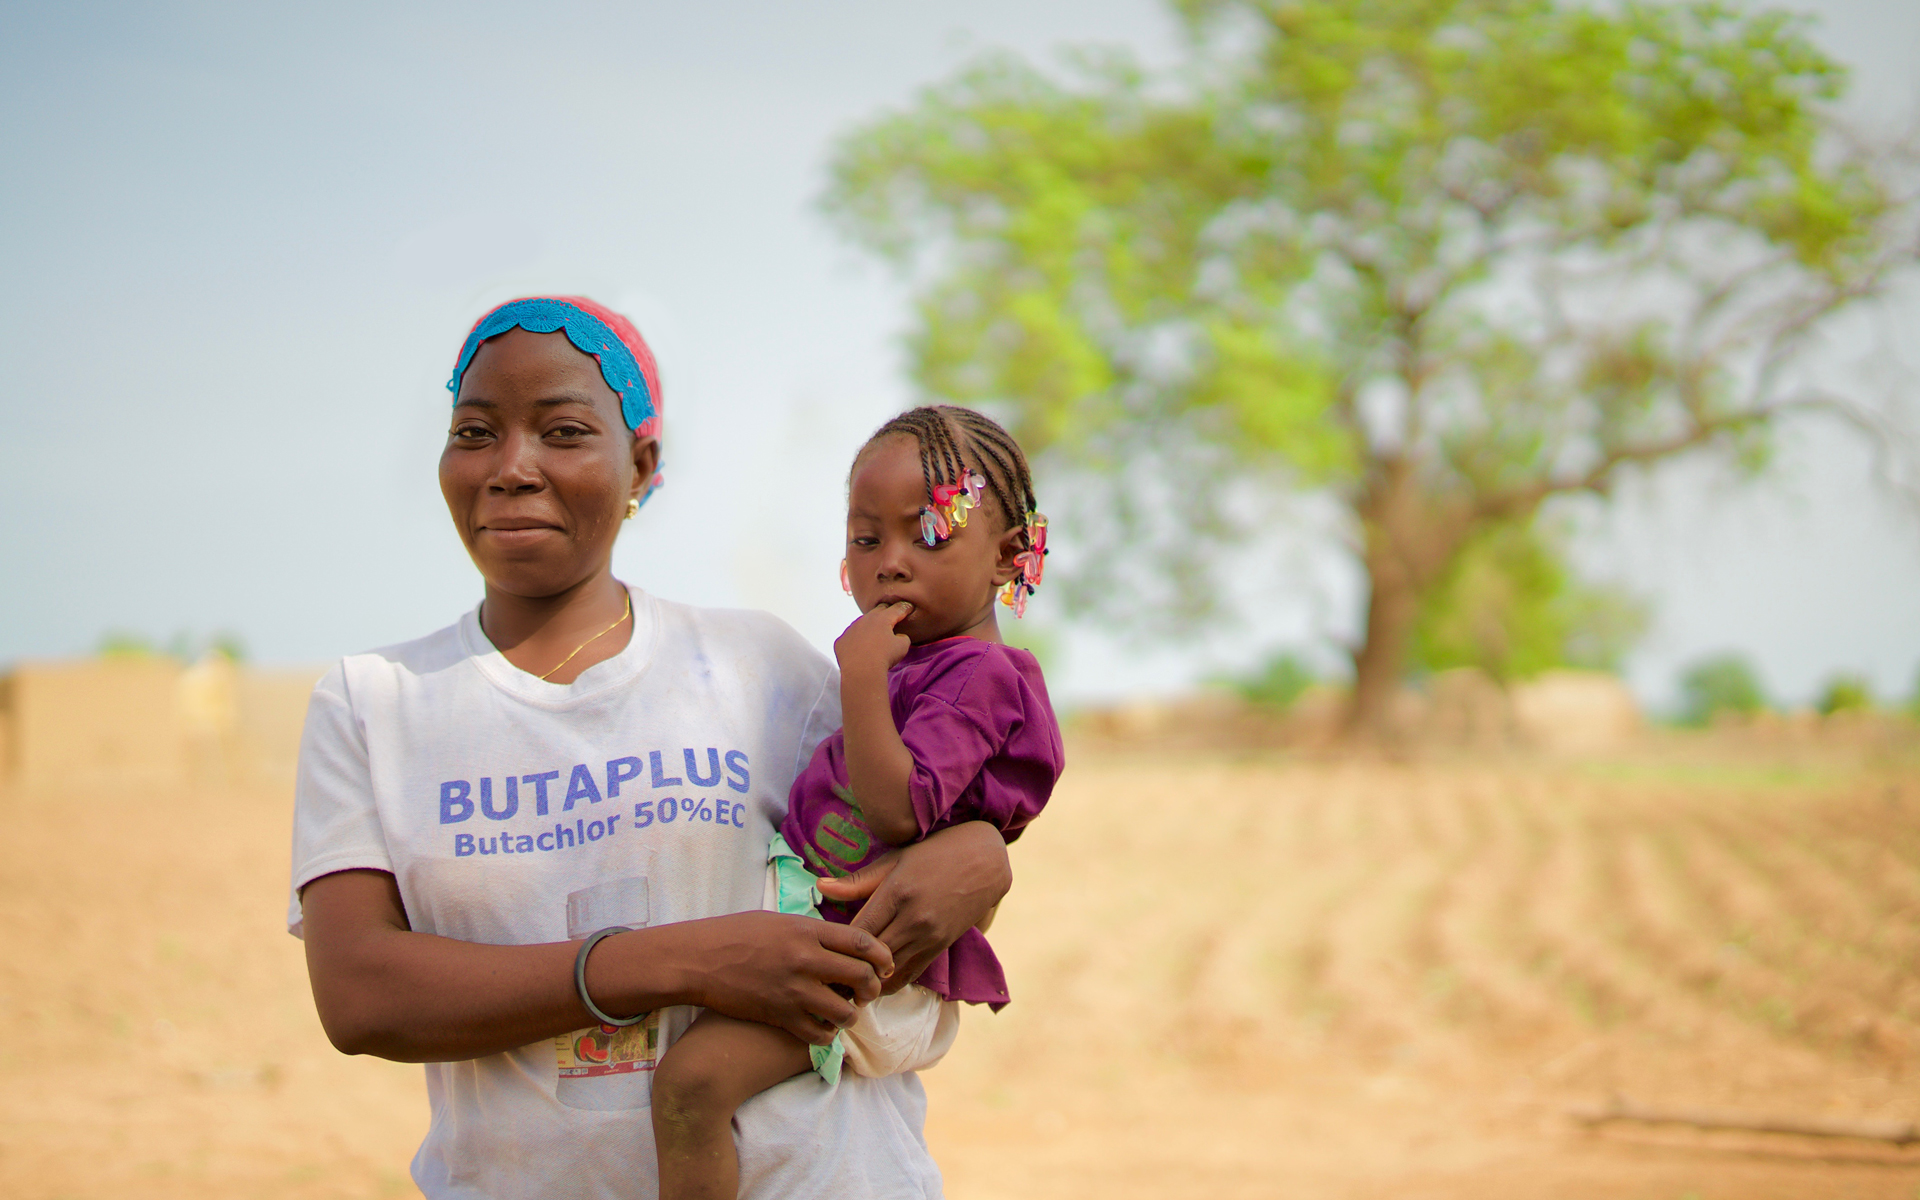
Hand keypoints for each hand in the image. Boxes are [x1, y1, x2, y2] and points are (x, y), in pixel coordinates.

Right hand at [664, 911, 893, 1044]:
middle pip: (862, 976)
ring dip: (851, 1015)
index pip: (863, 942)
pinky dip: (827, 1034)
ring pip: (845, 1011)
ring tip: (844, 1012)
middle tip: (868, 992)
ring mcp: (793, 990)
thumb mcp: (777, 921)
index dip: (882, 956)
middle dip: (873, 988)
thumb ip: (811, 932)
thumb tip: (839, 942)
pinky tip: (822, 1028)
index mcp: (807, 930)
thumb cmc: (734, 935)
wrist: (698, 960)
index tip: (885, 965)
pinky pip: (819, 1034)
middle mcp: (805, 959)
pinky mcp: (779, 1015)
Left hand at [816, 821, 1010, 993]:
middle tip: (825, 979)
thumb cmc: (935, 852)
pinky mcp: (941, 947)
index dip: (838, 949)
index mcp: (896, 893)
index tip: (821, 955)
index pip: (858, 933)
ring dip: (868, 981)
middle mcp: (913, 919)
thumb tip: (820, 886)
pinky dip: (891, 982)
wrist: (985, 861)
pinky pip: (911, 974)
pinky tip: (875, 984)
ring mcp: (929, 936)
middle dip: (848, 970)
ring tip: (845, 987)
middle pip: (871, 958)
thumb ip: (857, 880)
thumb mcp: (895, 859)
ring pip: (890, 972)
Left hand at [834, 601, 913, 675]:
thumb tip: (897, 636)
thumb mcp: (902, 646)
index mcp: (882, 618)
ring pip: (862, 623)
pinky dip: (856, 640)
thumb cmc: (884, 657)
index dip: (905, 608)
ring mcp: (850, 629)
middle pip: (878, 611)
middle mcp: (865, 619)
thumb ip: (902, 637)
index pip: (897, 609)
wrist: (861, 671)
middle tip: (892, 618)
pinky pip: (850, 637)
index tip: (908, 608)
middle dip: (886, 613)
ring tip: (874, 637)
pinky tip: (860, 649)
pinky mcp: (841, 640)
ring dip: (869, 627)